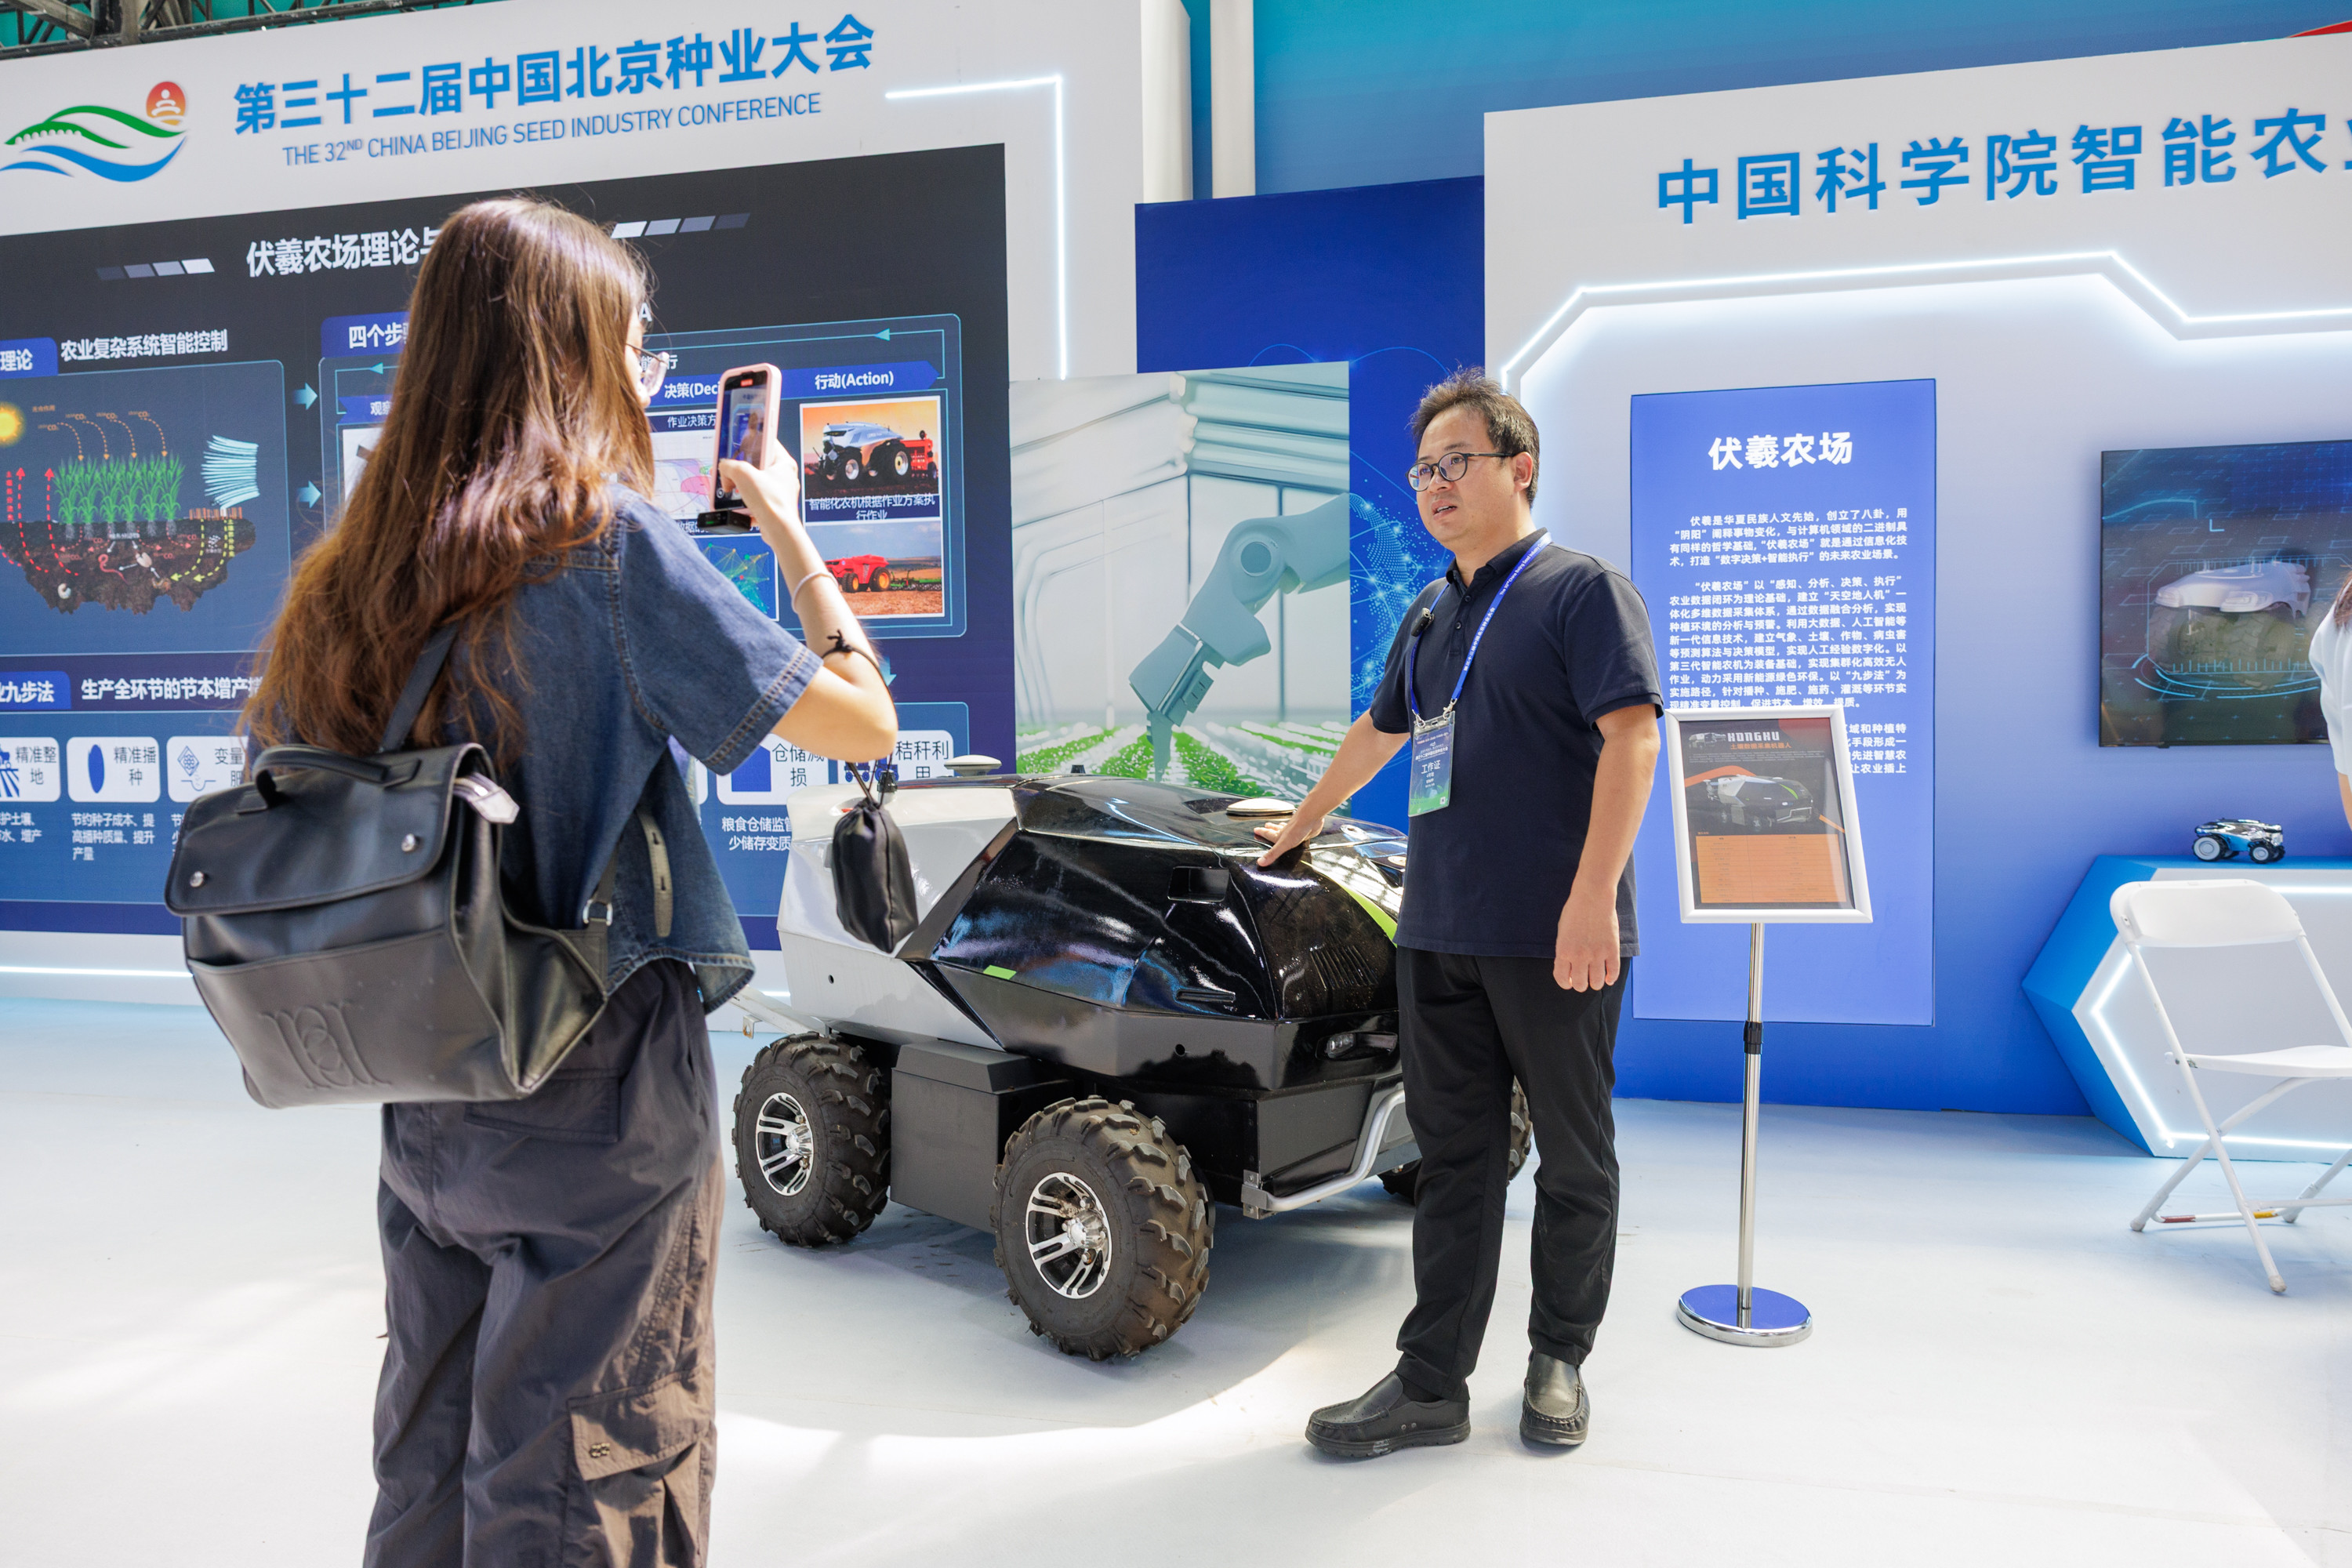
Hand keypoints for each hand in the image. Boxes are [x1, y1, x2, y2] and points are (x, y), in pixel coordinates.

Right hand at [716, 438, 811, 563]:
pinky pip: (755, 499)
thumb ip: (729, 466)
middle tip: (731, 471)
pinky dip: (745, 501)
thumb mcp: (743, 474)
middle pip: (757, 465)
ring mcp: (779, 493)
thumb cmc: (771, 501)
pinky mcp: (772, 507)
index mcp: (784, 463)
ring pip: (755, 483)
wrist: (778, 530)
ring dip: (741, 486)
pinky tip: (738, 504)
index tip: (740, 441)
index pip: (767, 442)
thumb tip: (724, 468)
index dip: (752, 440)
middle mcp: (784, 477)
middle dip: (740, 469)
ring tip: (732, 488)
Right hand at [1254, 812, 1326, 865]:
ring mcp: (1296, 830)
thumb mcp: (1283, 844)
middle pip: (1276, 829)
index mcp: (1279, 835)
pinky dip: (1296, 830)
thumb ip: (1272, 854)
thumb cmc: (1297, 829)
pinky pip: (1298, 831)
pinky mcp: (1305, 831)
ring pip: (1286, 828)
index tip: (1256, 829)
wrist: (1312, 818)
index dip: (1261, 832)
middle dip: (1270, 828)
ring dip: (1281, 827)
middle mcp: (1286, 831)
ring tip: (1279, 825)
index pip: (1268, 833)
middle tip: (1266, 825)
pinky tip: (1299, 830)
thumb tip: (1260, 862)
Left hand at [1553, 893, 1620, 991]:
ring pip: (1597, 982)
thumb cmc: (1575, 912)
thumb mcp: (1562, 932)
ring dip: (1596, 983)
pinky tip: (1608, 978)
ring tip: (1596, 978)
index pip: (1562, 978)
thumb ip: (1565, 951)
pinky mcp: (1612, 950)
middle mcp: (1579, 956)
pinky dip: (1611, 978)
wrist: (1592, 897)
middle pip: (1580, 984)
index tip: (1570, 981)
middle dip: (1581, 984)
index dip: (1566, 983)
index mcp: (1564, 951)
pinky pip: (1613, 972)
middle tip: (1583, 979)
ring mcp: (1597, 954)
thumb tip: (1570, 969)